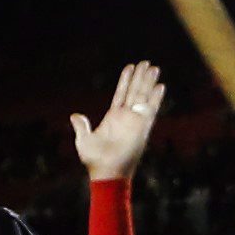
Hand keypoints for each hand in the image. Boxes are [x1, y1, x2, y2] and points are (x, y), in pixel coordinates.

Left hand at [70, 61, 165, 182]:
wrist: (107, 172)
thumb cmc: (95, 160)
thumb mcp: (83, 140)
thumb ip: (82, 126)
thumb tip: (75, 116)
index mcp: (113, 117)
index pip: (121, 93)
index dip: (126, 80)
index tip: (131, 67)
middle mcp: (126, 116)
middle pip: (135, 91)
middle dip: (141, 77)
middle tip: (147, 63)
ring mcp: (135, 121)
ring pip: (143, 96)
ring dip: (148, 82)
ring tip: (154, 68)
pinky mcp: (142, 127)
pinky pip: (150, 109)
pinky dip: (155, 98)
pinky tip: (160, 86)